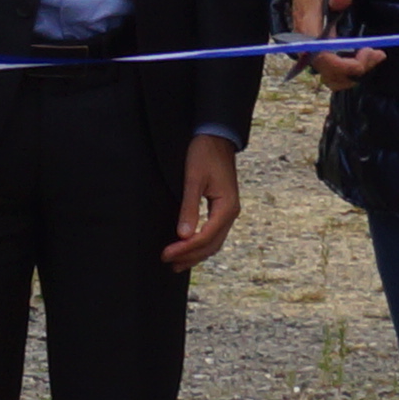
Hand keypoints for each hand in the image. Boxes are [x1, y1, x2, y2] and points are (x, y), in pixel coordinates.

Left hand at [165, 132, 240, 272]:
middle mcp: (231, 213)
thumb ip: (189, 208)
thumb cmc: (204, 154)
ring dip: (196, 254)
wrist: (217, 137)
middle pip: (211, 244)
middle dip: (190, 256)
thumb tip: (182, 235)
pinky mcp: (224, 208)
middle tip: (168, 262)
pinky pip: (214, 233)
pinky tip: (189, 248)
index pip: (205, 237)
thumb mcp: (194, 179)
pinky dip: (201, 244)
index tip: (167, 254)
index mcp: (227, 207)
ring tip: (176, 263)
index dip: (185, 249)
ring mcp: (229, 211)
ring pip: (214, 242)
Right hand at [284, 0, 385, 84]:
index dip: (347, 64)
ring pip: (336, 80)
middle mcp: (309, 53)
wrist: (304, 0)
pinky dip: (353, 73)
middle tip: (378, 53)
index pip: (325, 60)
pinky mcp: (323, 63)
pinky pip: (337, 77)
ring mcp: (316, 60)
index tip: (368, 53)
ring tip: (374, 55)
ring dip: (358, 72)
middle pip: (333, 74)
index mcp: (308, 36)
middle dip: (359, 67)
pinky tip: (366, 58)